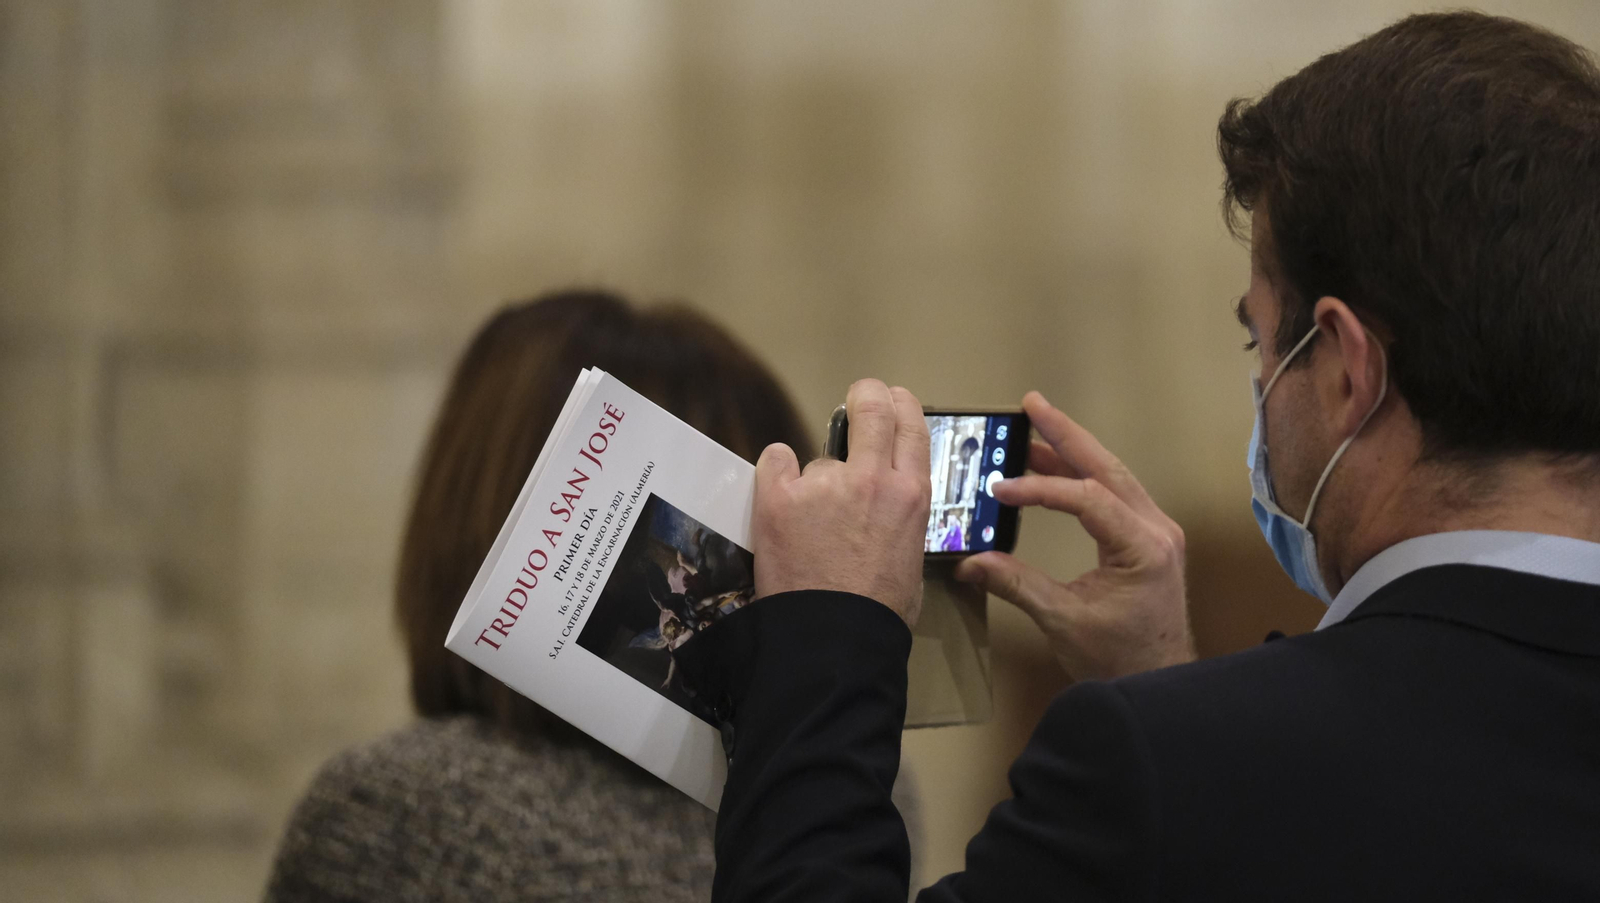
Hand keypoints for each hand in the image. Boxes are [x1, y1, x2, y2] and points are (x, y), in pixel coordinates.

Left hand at [752, 379, 931, 625]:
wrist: (834, 641)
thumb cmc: (876, 612)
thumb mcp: (913, 556)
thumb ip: (901, 516)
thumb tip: (886, 507)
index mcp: (911, 495)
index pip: (911, 424)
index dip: (900, 404)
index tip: (891, 401)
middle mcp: (872, 480)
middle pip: (872, 406)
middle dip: (866, 394)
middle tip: (858, 398)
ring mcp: (824, 485)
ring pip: (819, 460)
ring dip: (814, 482)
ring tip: (810, 528)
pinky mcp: (780, 497)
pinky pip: (775, 462)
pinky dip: (775, 474)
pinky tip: (779, 498)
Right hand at [955, 392, 1194, 680]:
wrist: (1158, 683)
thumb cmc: (1118, 659)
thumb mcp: (1063, 620)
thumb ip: (1017, 584)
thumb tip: (969, 563)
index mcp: (1143, 547)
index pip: (1086, 498)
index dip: (1040, 489)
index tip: (999, 491)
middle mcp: (1157, 529)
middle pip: (1107, 469)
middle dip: (1066, 435)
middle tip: (1032, 404)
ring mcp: (1156, 532)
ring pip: (1112, 477)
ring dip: (1073, 451)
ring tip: (1034, 427)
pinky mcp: (1148, 540)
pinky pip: (1114, 495)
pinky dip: (1083, 477)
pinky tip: (1053, 467)